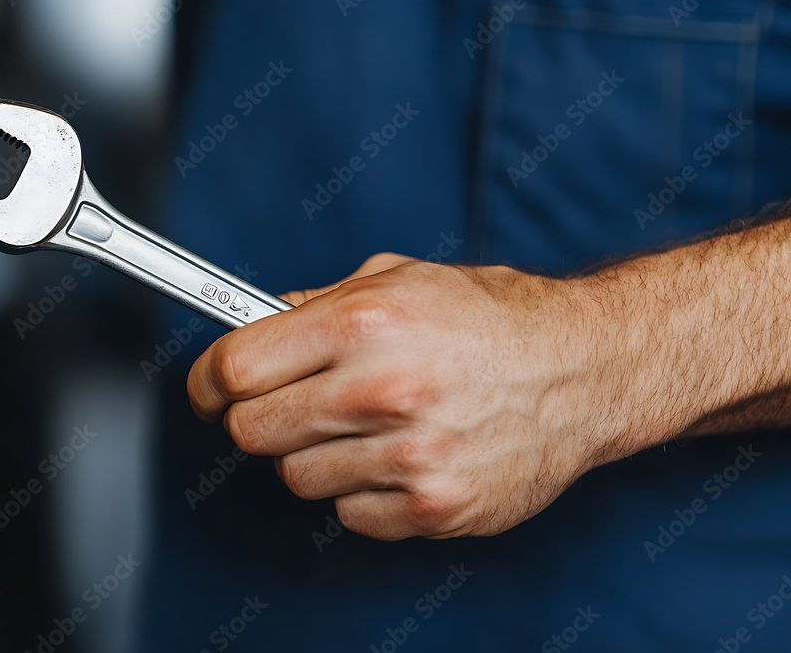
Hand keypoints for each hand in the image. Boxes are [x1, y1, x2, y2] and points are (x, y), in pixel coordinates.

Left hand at [187, 254, 628, 539]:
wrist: (585, 370)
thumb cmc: (493, 318)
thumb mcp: (401, 278)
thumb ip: (318, 302)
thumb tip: (252, 326)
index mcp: (364, 321)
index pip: (235, 368)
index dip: (208, 381)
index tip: (208, 389)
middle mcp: (382, 389)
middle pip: (252, 431)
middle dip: (260, 418)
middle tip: (292, 404)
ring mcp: (409, 455)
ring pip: (298, 478)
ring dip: (317, 454)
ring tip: (369, 424)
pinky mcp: (434, 506)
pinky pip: (350, 515)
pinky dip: (363, 491)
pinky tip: (402, 456)